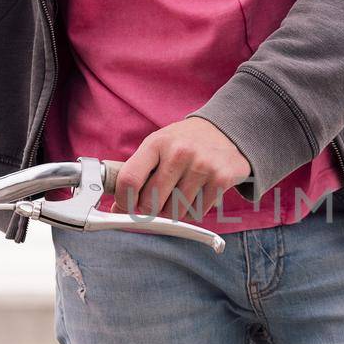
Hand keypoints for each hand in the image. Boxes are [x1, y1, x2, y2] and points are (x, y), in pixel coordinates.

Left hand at [115, 117, 251, 220]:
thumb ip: (136, 174)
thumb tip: (117, 209)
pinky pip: (197, 212)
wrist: (225, 130)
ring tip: (180, 194)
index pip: (130, 180)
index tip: (125, 206)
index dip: (123, 200)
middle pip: (151, 202)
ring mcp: (202, 166)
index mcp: (157, 143)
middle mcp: (179, 153)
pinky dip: (194, 210)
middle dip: (151, 208)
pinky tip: (197, 193)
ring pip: (175, 212)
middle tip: (157, 201)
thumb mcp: (157, 146)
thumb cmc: (183, 142)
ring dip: (173, 211)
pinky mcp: (221, 179)